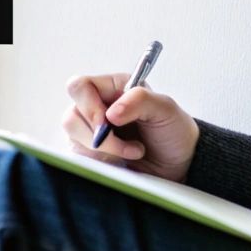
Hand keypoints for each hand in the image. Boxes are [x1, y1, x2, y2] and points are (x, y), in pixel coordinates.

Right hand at [61, 72, 200, 182]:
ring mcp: (90, 132)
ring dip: (104, 152)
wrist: (180, 164)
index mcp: (112, 87)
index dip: (89, 106)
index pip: (80, 87)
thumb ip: (139, 100)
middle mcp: (97, 107)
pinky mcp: (90, 154)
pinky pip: (80, 159)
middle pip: (71, 117)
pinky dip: (102, 163)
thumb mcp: (165, 109)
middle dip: (99, 137)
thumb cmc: (173, 131)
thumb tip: (111, 113)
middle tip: (128, 147)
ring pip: (74, 140)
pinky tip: (122, 163)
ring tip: (132, 154)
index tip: (107, 123)